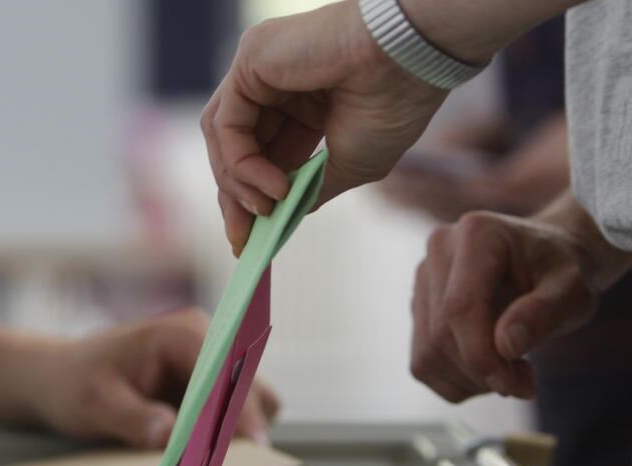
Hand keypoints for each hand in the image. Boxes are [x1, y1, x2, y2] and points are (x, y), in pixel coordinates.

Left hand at [0, 309, 280, 447]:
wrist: (57, 379)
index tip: (250, 447)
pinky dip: (222, 438)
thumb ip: (133, 419)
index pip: (229, 372)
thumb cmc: (72, 384)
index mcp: (182, 334)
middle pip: (252, 387)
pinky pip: (234, 415)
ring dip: (234, 433)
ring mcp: (210, 364)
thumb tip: (170, 435)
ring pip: (252, 403)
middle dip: (242, 426)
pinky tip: (194, 458)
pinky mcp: (208, 387)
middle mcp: (206, 341)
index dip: (242, 410)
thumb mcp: (94, 404)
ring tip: (203, 465)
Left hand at [202, 0, 447, 254]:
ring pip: (222, 136)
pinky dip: (241, 162)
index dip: (252, 195)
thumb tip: (285, 216)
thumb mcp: (351, 165)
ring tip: (265, 211)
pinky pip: (226, 122)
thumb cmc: (392, 106)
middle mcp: (277, 83)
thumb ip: (311, 188)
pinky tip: (272, 185)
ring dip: (236, 183)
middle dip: (235, 197)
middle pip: (234, 146)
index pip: (261, 153)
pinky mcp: (250, 59)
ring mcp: (260, 69)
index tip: (250, 240)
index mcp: (304, 103)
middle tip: (242, 240)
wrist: (409, 63)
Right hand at [411, 208, 619, 401]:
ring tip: (512, 371)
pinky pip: (423, 363)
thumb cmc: (562, 270)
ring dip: (470, 380)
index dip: (481, 355)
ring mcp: (423, 279)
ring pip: (427, 354)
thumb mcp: (573, 289)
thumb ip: (543, 313)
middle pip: (440, 335)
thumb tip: (506, 345)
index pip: (460, 306)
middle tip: (525, 381)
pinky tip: (489, 368)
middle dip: (482, 372)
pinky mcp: (419, 307)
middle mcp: (439, 250)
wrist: (548, 260)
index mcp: (477, 234)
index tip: (515, 385)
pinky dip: (457, 381)